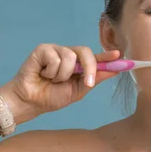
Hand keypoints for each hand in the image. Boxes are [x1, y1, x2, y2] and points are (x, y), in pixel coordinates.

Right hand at [3, 44, 120, 115]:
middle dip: (89, 67)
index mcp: (78, 65)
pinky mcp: (43, 49)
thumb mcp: (78, 91)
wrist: (31, 102)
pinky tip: (43, 74)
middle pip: (85, 52)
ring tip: (51, 80)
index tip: (119, 55)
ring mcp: (55, 50)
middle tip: (87, 83)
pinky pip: (55, 58)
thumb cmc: (52, 97)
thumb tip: (115, 70)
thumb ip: (95, 79)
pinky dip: (51, 71)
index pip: (95, 57)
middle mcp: (68, 55)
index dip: (107, 56)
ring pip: (70, 57)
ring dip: (62, 75)